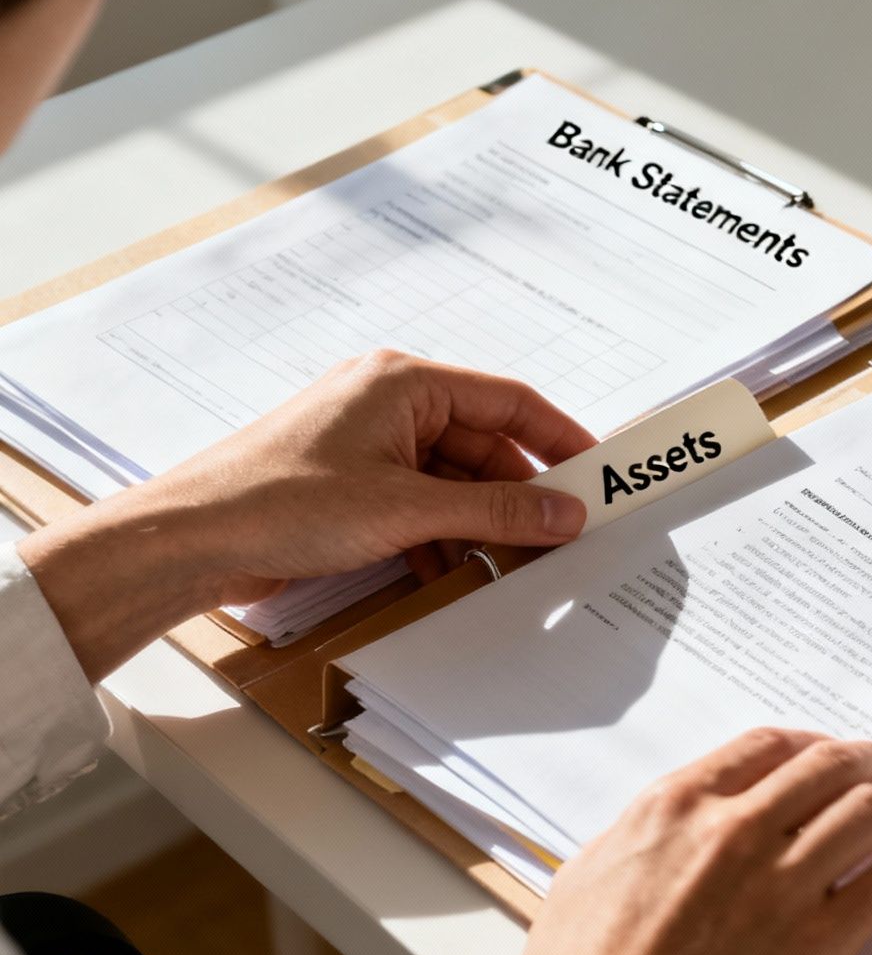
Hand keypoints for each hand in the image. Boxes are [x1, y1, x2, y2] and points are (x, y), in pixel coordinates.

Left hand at [18, 350, 596, 679]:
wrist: (189, 541)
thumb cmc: (277, 501)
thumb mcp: (406, 508)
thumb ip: (495, 509)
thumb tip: (563, 512)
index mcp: (403, 382)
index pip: (509, 402)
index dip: (560, 438)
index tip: (598, 473)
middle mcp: (389, 404)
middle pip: (484, 446)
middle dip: (520, 493)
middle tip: (562, 535)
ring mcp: (368, 447)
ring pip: (453, 481)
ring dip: (481, 522)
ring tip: (512, 563)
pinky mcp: (350, 488)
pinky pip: (420, 506)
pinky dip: (442, 537)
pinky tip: (452, 571)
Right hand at [466, 729, 871, 954]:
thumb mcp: (590, 876)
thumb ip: (645, 836)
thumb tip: (676, 826)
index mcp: (677, 808)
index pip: (768, 747)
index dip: (815, 744)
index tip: (834, 751)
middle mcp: (735, 830)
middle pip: (832, 768)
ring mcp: (782, 884)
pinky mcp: (817, 942)